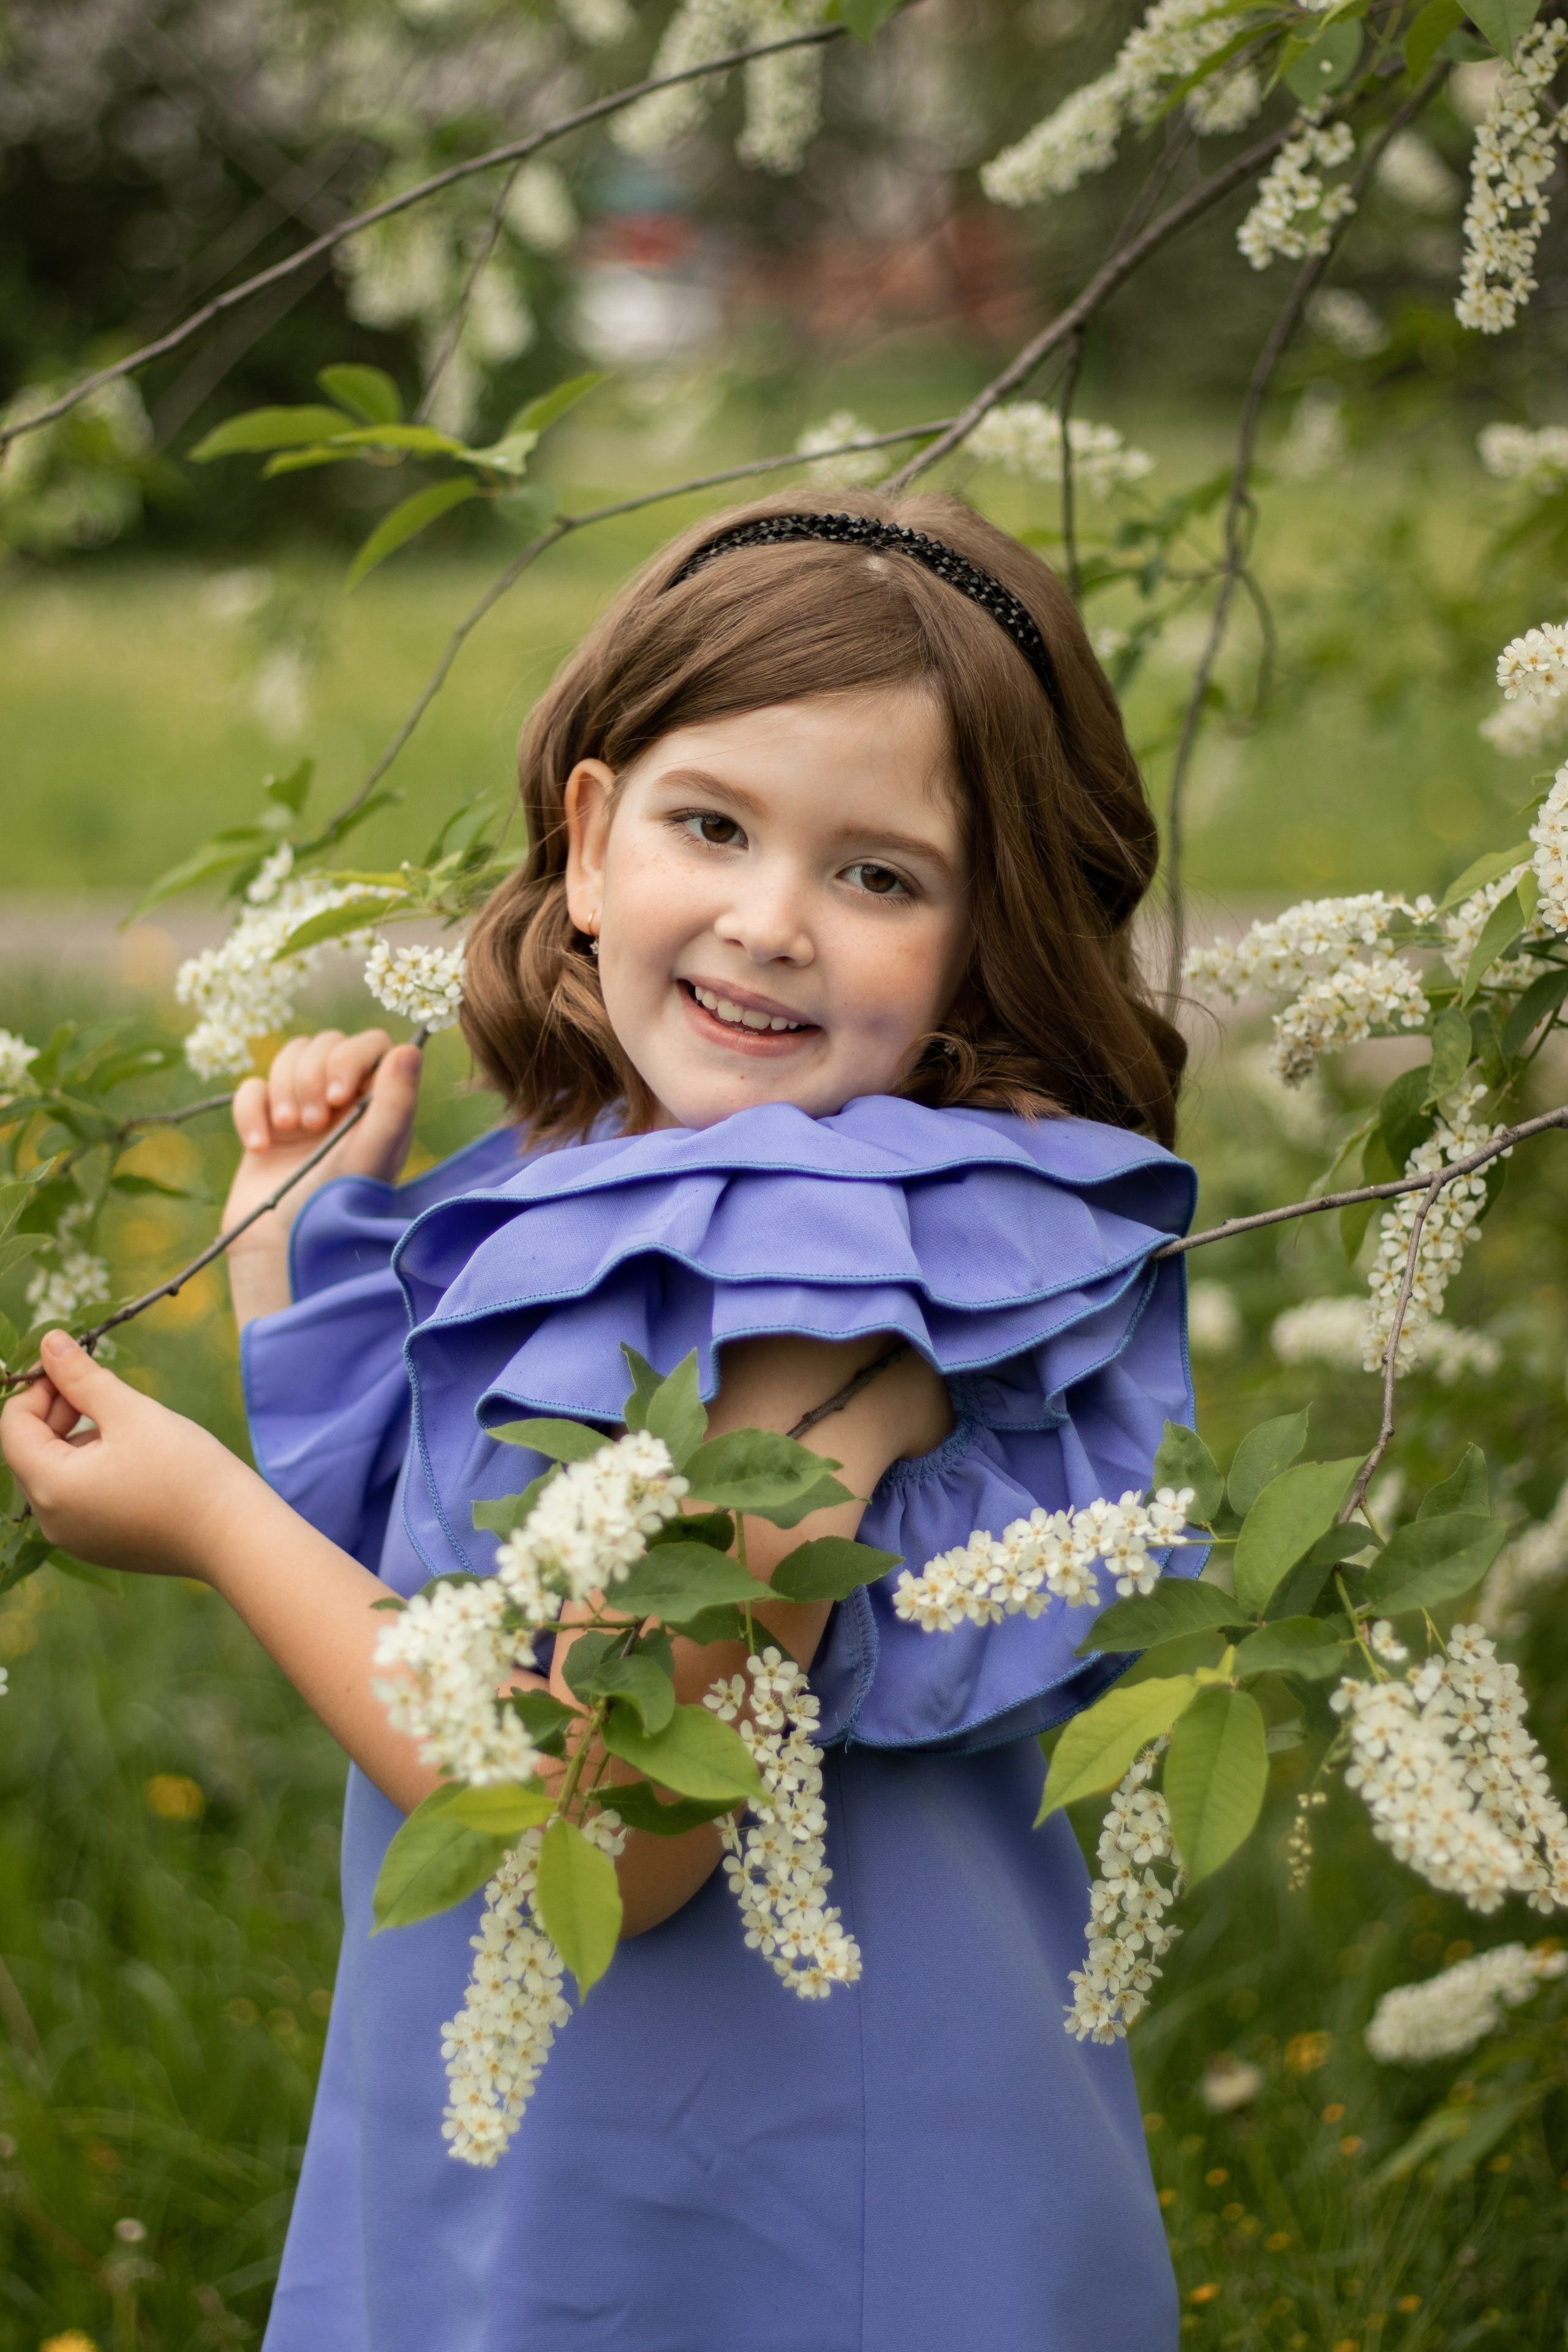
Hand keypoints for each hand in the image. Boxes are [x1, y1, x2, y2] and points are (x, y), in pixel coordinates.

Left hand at [1, 1330, 258, 1580]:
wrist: (235, 1536)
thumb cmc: (186, 1471)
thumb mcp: (131, 1412)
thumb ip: (82, 1377)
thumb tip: (50, 1341)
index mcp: (51, 1487)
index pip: (13, 1425)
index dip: (38, 1387)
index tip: (75, 1366)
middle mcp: (51, 1521)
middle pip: (30, 1451)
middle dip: (57, 1412)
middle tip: (100, 1388)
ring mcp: (74, 1539)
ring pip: (55, 1474)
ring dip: (77, 1439)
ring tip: (126, 1424)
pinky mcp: (99, 1546)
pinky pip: (77, 1499)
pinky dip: (92, 1469)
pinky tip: (134, 1457)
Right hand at [223, 1029, 421, 1322]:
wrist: (282, 1245)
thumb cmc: (337, 1203)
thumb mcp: (373, 1153)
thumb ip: (396, 1102)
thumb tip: (409, 1049)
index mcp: (378, 1103)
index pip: (373, 1044)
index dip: (352, 1057)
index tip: (340, 1095)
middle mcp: (345, 1101)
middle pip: (327, 1043)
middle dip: (312, 1076)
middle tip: (313, 1124)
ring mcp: (304, 1107)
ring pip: (289, 1056)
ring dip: (284, 1089)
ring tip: (291, 1133)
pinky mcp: (266, 1121)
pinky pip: (252, 1087)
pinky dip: (251, 1112)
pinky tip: (260, 1147)